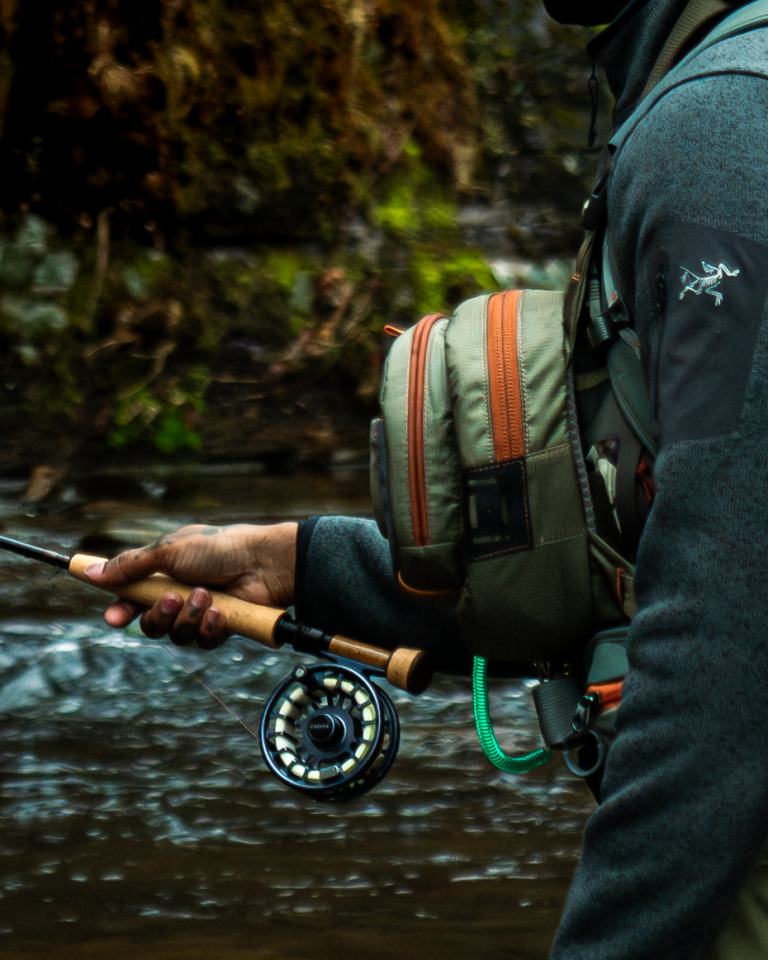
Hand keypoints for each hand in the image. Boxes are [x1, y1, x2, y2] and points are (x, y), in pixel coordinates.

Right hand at [84, 522, 297, 648]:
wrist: (263, 561)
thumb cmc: (219, 547)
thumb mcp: (169, 550)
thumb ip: (131, 566)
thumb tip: (91, 572)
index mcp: (163, 573)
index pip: (132, 598)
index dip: (120, 610)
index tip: (114, 618)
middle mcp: (179, 595)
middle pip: (150, 624)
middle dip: (157, 615)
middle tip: (173, 598)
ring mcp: (199, 613)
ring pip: (175, 635)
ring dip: (187, 617)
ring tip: (206, 596)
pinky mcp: (220, 628)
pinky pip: (202, 642)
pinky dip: (209, 628)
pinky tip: (221, 612)